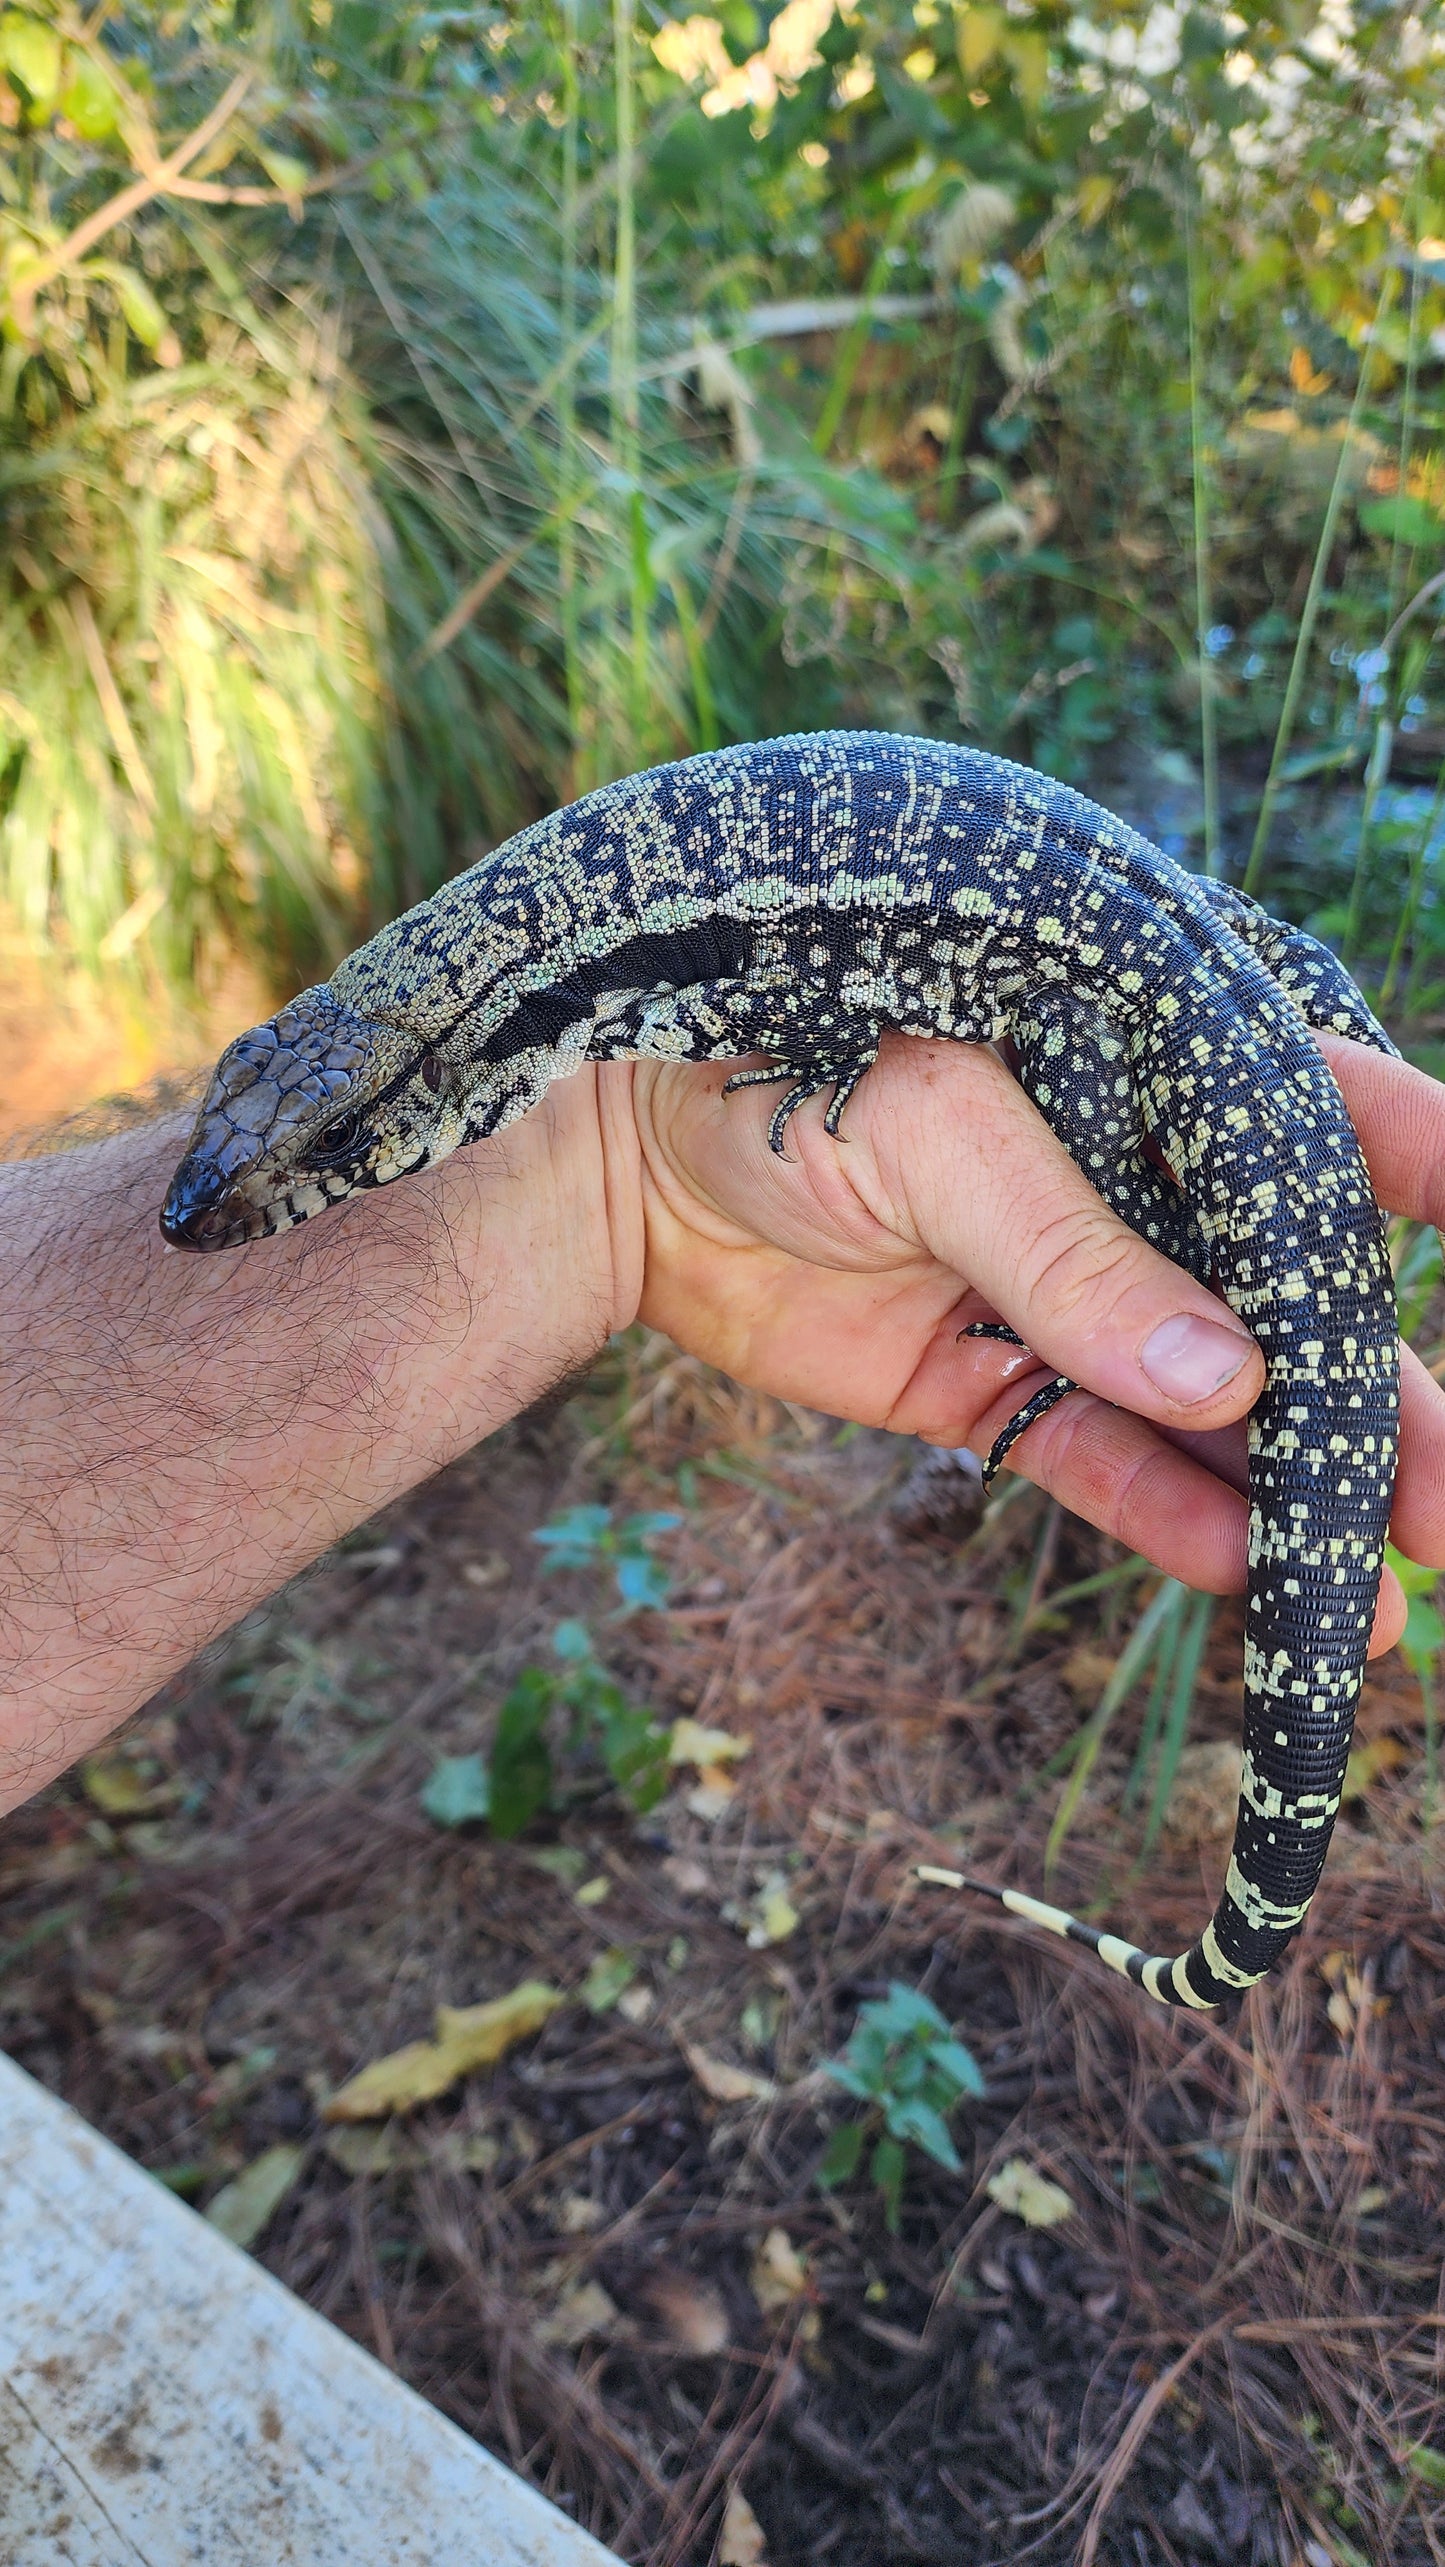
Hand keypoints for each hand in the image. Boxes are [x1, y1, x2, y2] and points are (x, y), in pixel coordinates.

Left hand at [627, 1030, 1444, 1653]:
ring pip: (1203, 1402)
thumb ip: (1074, 1253)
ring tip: (1375, 1598)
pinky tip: (1246, 1579)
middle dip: (1378, 1401)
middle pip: (1281, 1298)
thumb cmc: (775, 1067)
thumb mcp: (935, 1127)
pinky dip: (1163, 1519)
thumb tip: (1232, 1382)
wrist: (611, 1159)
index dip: (1415, 1158)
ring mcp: (1055, 1293)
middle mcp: (1119, 1182)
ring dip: (1288, 1493)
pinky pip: (1092, 1460)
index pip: (1312, 1106)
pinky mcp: (981, 1382)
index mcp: (1134, 1064)